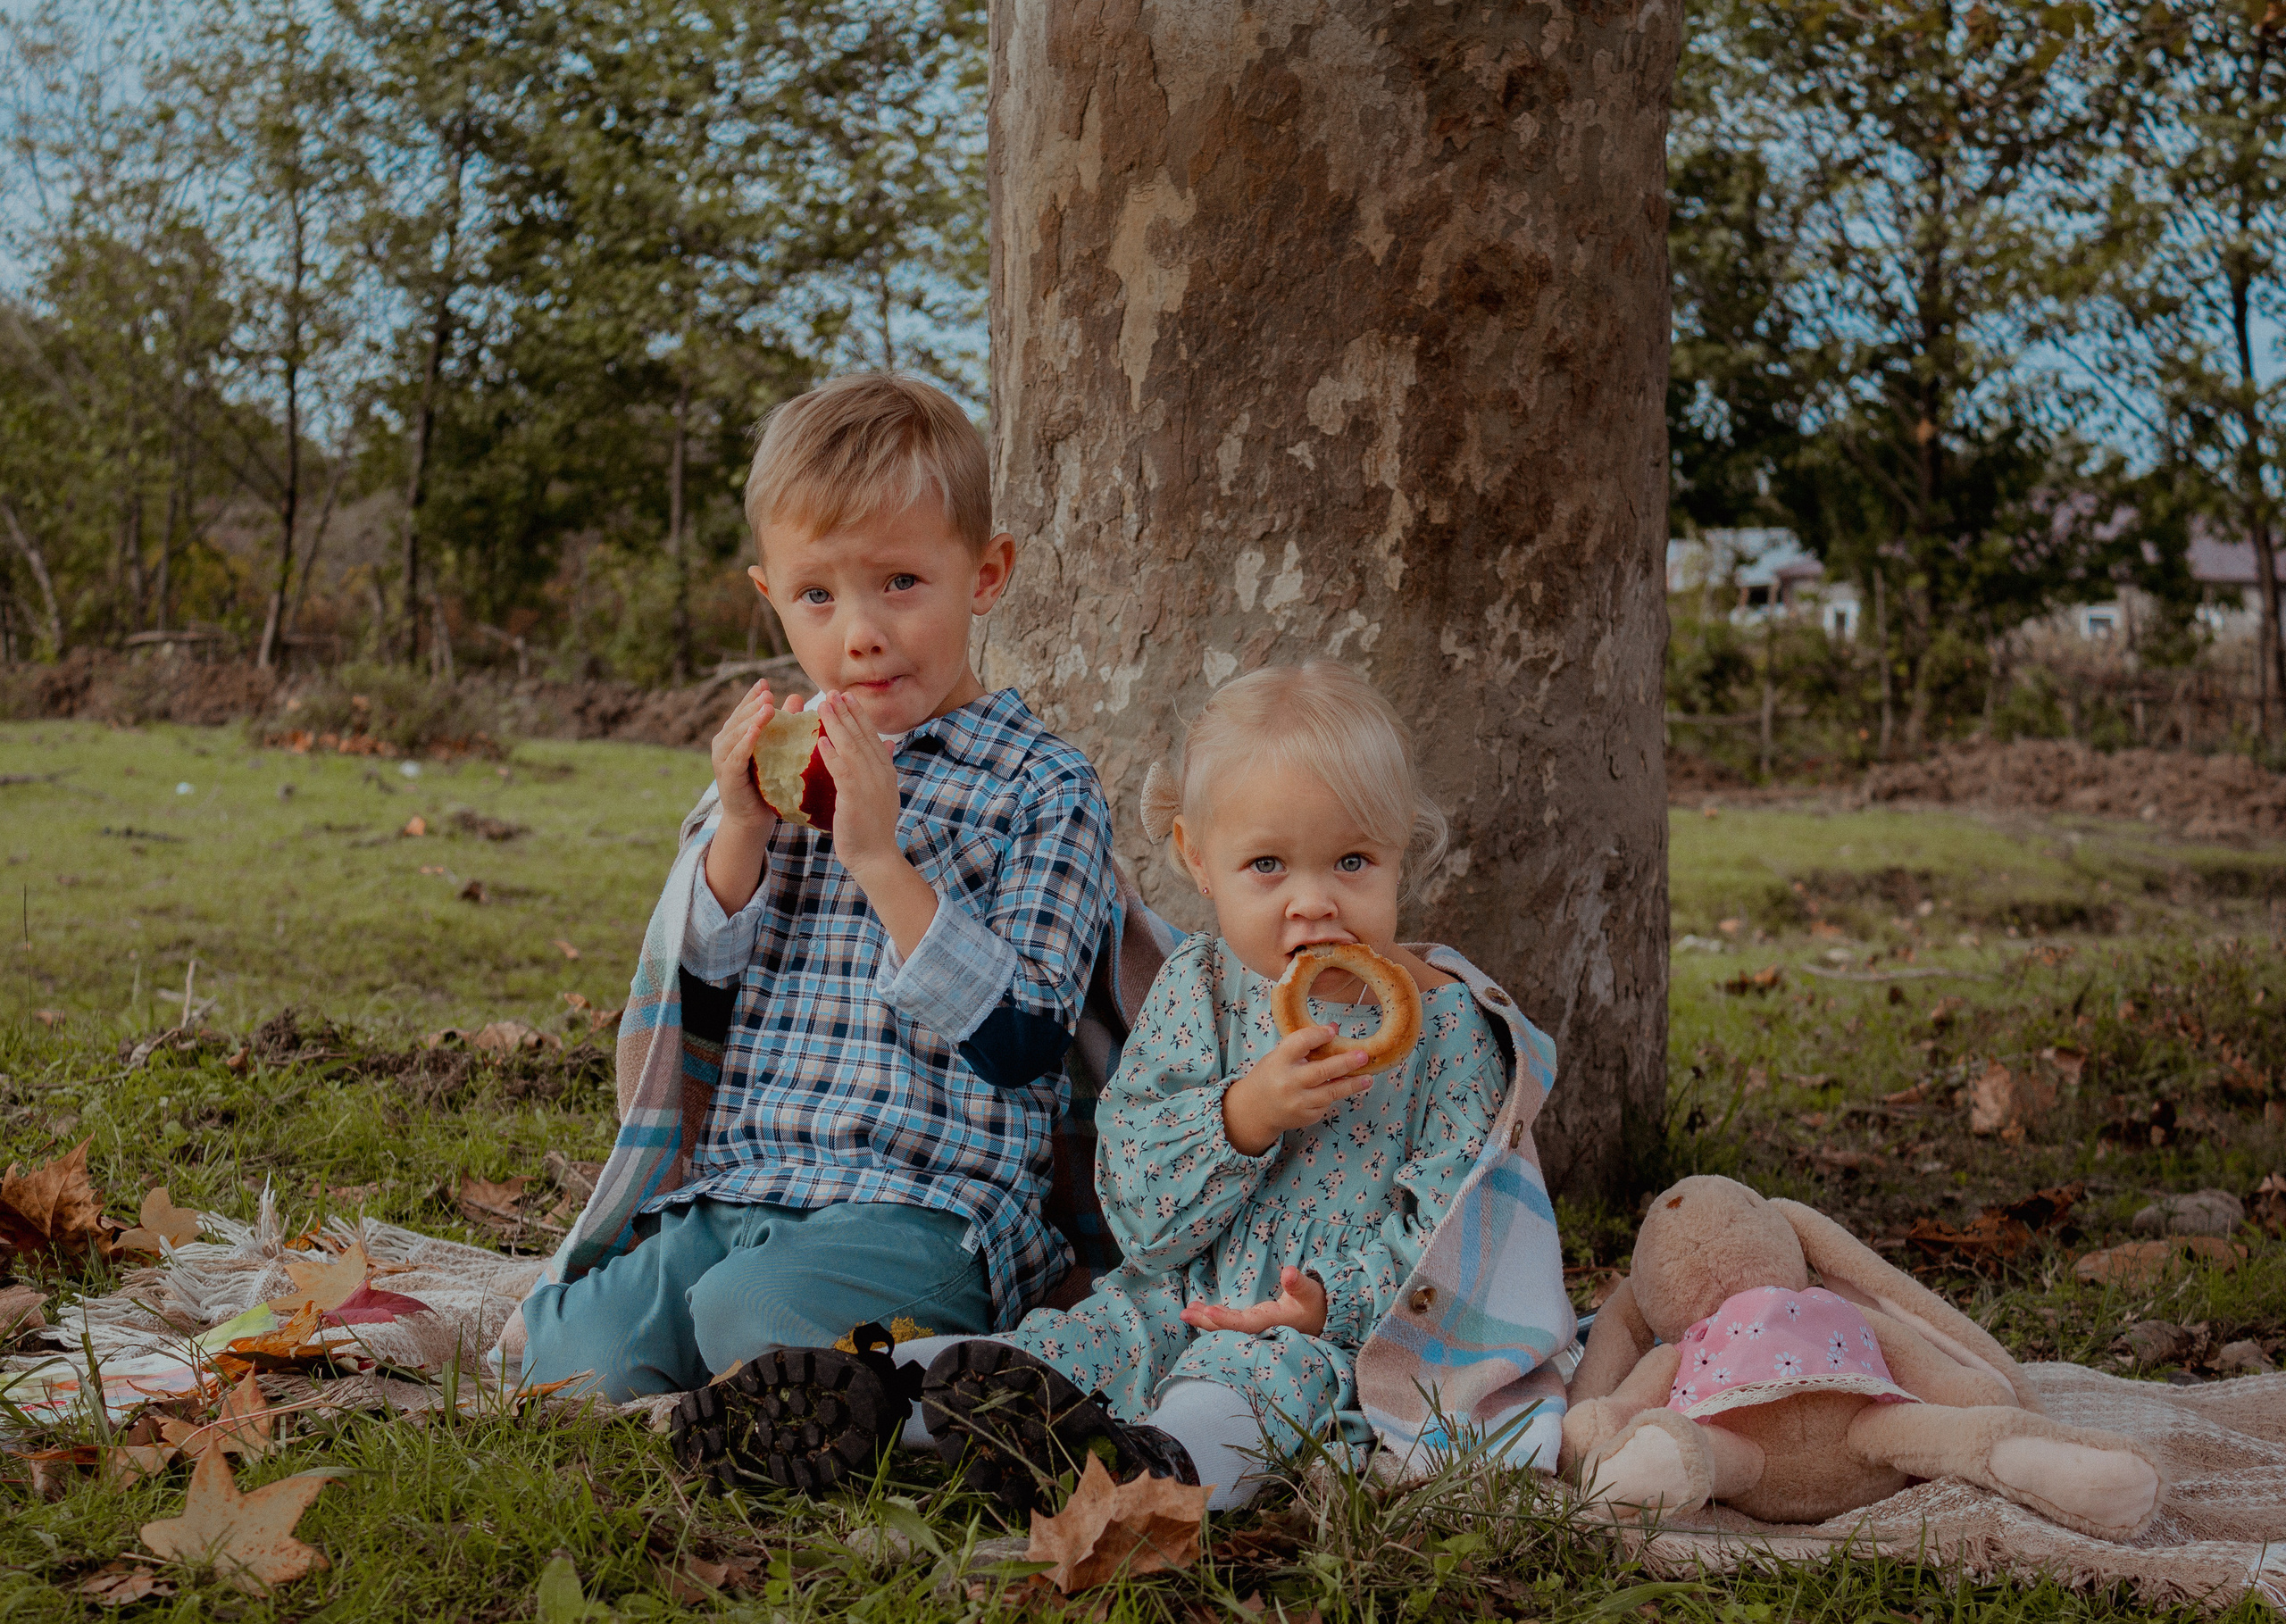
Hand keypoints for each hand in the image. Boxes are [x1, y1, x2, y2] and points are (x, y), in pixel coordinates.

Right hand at [709, 680, 793, 833]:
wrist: (752, 817)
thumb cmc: (765, 783)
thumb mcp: (776, 750)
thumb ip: (784, 724)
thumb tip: (797, 697)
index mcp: (734, 734)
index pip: (743, 710)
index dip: (752, 696)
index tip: (765, 682)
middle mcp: (724, 743)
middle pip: (739, 718)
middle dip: (753, 704)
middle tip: (768, 692)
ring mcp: (723, 758)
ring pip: (737, 734)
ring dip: (751, 720)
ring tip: (767, 707)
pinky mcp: (726, 774)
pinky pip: (736, 755)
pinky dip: (745, 743)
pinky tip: (755, 731)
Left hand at [812, 690, 902, 872]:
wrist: (876, 857)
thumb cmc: (873, 829)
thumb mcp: (884, 793)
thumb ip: (884, 767)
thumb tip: (890, 744)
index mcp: (886, 771)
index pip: (872, 737)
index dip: (859, 715)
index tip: (847, 697)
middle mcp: (880, 773)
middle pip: (861, 736)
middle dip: (846, 712)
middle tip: (833, 692)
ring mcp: (869, 784)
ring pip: (851, 748)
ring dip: (836, 725)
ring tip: (823, 706)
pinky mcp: (855, 797)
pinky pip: (841, 771)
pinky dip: (831, 755)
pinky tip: (821, 741)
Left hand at [1180, 1265, 1327, 1336]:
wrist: (1321, 1319)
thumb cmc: (1314, 1303)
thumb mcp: (1310, 1292)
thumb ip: (1299, 1283)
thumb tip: (1290, 1272)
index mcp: (1273, 1322)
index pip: (1246, 1324)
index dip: (1226, 1320)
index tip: (1208, 1311)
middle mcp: (1261, 1330)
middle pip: (1230, 1330)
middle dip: (1207, 1322)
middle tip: (1183, 1314)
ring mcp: (1256, 1330)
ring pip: (1227, 1328)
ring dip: (1206, 1320)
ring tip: (1186, 1312)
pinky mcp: (1253, 1326)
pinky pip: (1230, 1325)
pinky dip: (1214, 1318)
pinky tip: (1200, 1311)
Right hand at [1221, 1024, 1371, 1155]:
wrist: (1255, 1110)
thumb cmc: (1271, 1076)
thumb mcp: (1279, 1056)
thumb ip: (1303, 1046)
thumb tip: (1335, 1030)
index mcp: (1279, 1061)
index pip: (1301, 1043)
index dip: (1318, 1035)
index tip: (1333, 1030)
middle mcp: (1288, 1082)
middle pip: (1321, 1070)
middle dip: (1345, 1063)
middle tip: (1363, 1056)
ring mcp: (1298, 1102)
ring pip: (1331, 1092)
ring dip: (1352, 1084)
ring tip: (1368, 1079)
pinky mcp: (1307, 1116)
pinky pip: (1326, 1103)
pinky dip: (1334, 1095)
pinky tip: (1340, 1088)